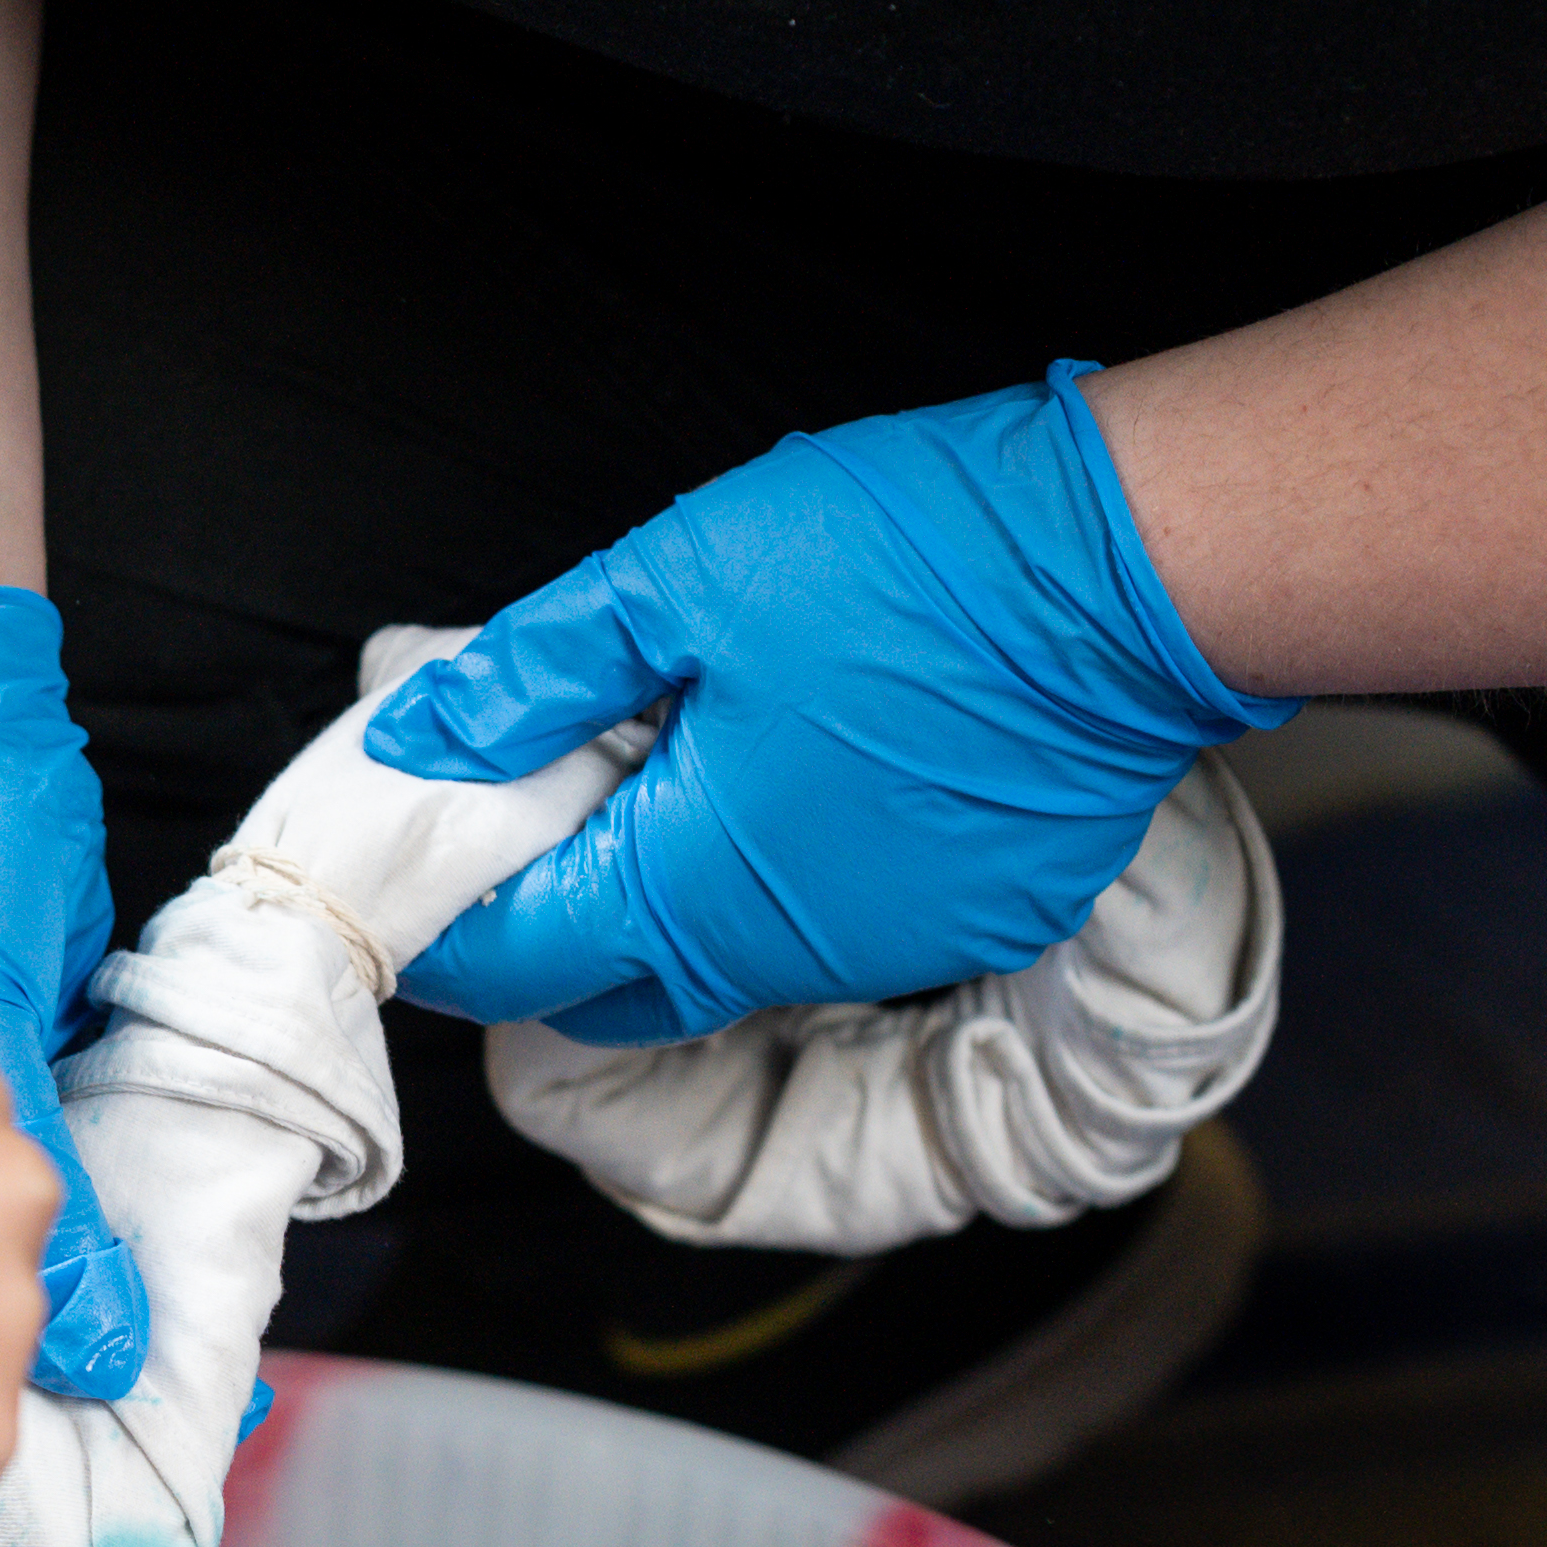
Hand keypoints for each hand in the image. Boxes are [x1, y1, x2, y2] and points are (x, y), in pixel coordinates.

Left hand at [366, 365, 1288, 1047]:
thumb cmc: (916, 561)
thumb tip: (418, 735)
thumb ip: (532, 673)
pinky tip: (792, 767)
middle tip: (522, 819)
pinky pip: (834, 926)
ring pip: (723, 958)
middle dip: (544, 926)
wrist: (1132, 571)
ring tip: (661, 765)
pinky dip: (780, 874)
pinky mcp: (966, 917)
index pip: (510, 960)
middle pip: (607, 986)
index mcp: (688, 885)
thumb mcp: (679, 578)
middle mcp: (783, 950)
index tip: (414, 861)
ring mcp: (885, 945)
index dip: (443, 919)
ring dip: (667, 892)